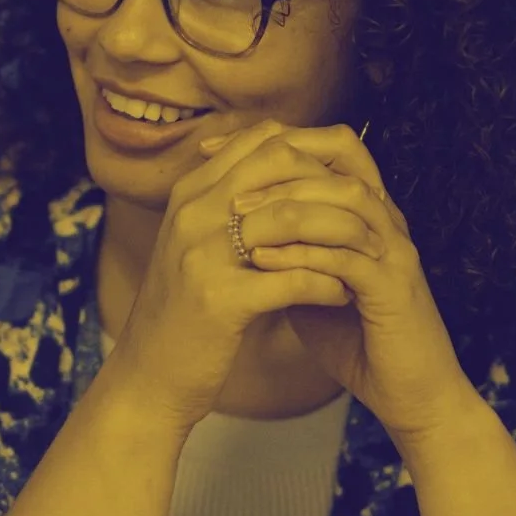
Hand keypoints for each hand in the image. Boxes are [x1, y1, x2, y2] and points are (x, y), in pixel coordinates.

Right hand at [93, 116, 369, 433]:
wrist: (146, 377)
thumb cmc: (181, 314)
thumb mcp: (192, 247)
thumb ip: (225, 208)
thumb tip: (285, 177)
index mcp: (188, 194)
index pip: (260, 138)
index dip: (312, 149)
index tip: (344, 177)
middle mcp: (192, 213)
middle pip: (280, 161)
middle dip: (333, 182)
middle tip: (368, 208)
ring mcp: (203, 254)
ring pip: (294, 216)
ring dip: (342, 232)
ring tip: (370, 252)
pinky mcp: (221, 300)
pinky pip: (295, 279)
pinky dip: (329, 285)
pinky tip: (344, 295)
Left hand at [205, 121, 481, 442]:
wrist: (407, 395)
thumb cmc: (356, 341)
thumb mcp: (306, 287)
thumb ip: (282, 253)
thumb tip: (231, 230)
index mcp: (367, 215)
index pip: (328, 151)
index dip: (272, 143)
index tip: (215, 151)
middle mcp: (387, 223)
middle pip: (340, 163)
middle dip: (279, 166)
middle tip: (225, 184)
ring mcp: (395, 252)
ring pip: (345, 202)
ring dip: (287, 204)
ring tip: (237, 215)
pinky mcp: (394, 289)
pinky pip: (346, 257)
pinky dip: (301, 254)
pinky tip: (261, 259)